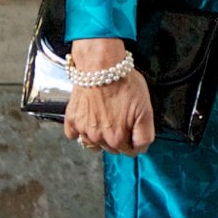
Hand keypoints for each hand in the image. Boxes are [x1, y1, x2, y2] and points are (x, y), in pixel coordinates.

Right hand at [63, 39, 154, 155]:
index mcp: (117, 138)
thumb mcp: (146, 110)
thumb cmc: (124, 84)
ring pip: (93, 144)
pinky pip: (73, 135)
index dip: (134, 141)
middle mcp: (98, 138)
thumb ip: (144, 134)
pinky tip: (88, 120)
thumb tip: (141, 148)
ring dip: (100, 137)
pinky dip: (80, 131)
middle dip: (119, 138)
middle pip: (112, 148)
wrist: (101, 66)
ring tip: (105, 119)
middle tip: (121, 119)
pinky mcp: (72, 120)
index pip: (129, 152)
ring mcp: (83, 130)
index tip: (134, 128)